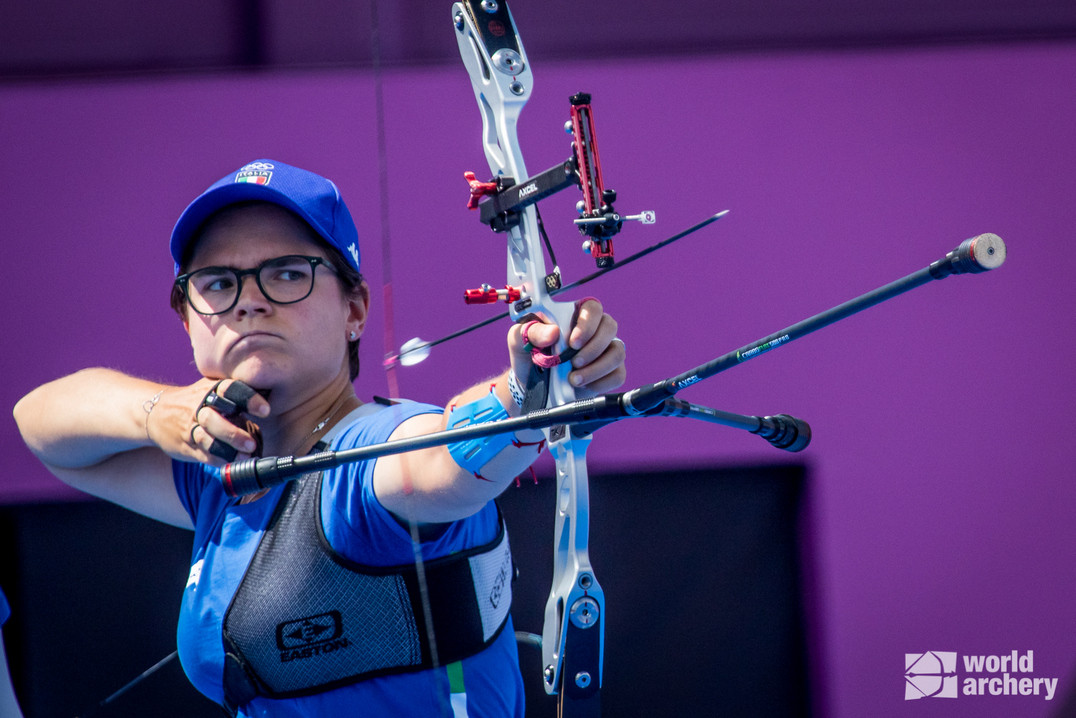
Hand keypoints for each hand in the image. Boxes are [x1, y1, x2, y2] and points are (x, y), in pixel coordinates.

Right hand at [146, 378, 270, 465]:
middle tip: (252, 443)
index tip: (265, 410)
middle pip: (214, 419)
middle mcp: (199, 408)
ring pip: (207, 439)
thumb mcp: (212, 387)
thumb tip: (272, 386)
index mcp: (210, 390)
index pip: (229, 389)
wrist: (156, 412)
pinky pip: (202, 454)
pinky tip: (232, 462)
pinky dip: (218, 459)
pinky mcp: (187, 446)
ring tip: (246, 456)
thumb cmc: (196, 399)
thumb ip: (238, 389)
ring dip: (227, 449)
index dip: (248, 398)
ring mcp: (191, 428)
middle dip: (233, 433)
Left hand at [508, 298, 625, 398]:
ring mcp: (605, 351)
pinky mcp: (610, 372)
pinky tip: (583, 385)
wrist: (529, 382)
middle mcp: (595, 329)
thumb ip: (533, 331)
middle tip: (574, 362)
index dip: (587, 323)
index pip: (592, 308)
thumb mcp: (520, 339)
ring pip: (617, 353)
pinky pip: (618, 374)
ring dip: (596, 368)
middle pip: (610, 327)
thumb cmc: (528, 353)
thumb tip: (553, 332)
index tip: (573, 342)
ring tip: (574, 379)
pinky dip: (600, 382)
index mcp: (574, 314)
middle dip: (593, 348)